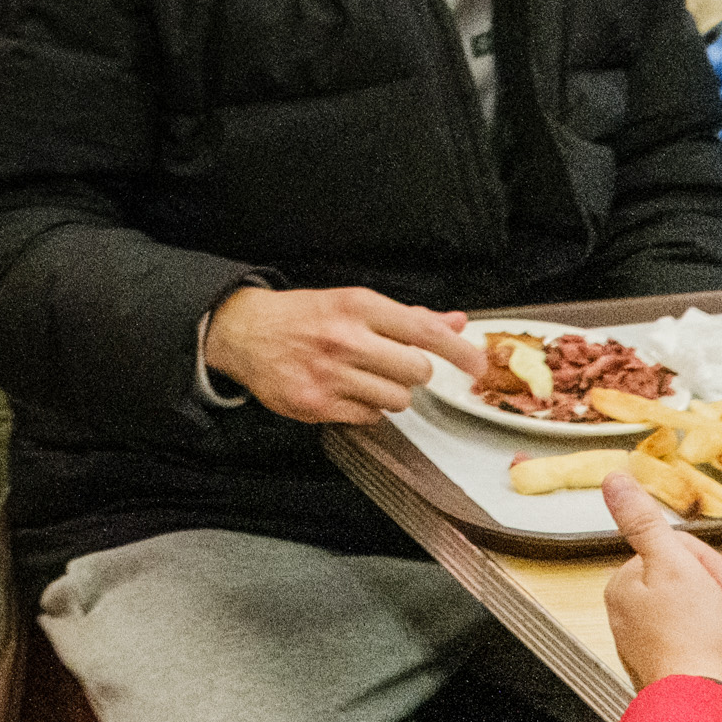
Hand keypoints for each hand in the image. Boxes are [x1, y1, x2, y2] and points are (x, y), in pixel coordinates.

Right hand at [203, 285, 481, 424]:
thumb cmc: (303, 317)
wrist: (245, 332)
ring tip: (365, 378)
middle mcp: (345, 339)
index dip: (459, 351)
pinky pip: (370, 417)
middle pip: (417, 371)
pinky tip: (346, 391)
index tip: (477, 364)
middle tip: (394, 364)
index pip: (424, 331)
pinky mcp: (316, 404)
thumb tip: (455, 322)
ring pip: (398, 400)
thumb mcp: (352, 304)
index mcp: (357, 306)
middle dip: (414, 372)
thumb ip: (407, 317)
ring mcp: (330, 375)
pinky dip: (366, 409)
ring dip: (391, 393)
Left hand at [601, 469, 721, 691]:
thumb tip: (614, 481)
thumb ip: (644, 521)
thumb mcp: (671, 564)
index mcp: (625, 586)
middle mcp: (634, 614)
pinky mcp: (680, 665)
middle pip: (690, 579)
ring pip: (703, 608)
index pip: (673, 551)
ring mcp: (656, 642)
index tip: (717, 583)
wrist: (708, 704)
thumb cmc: (691, 638)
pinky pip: (707, 637)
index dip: (706, 563)